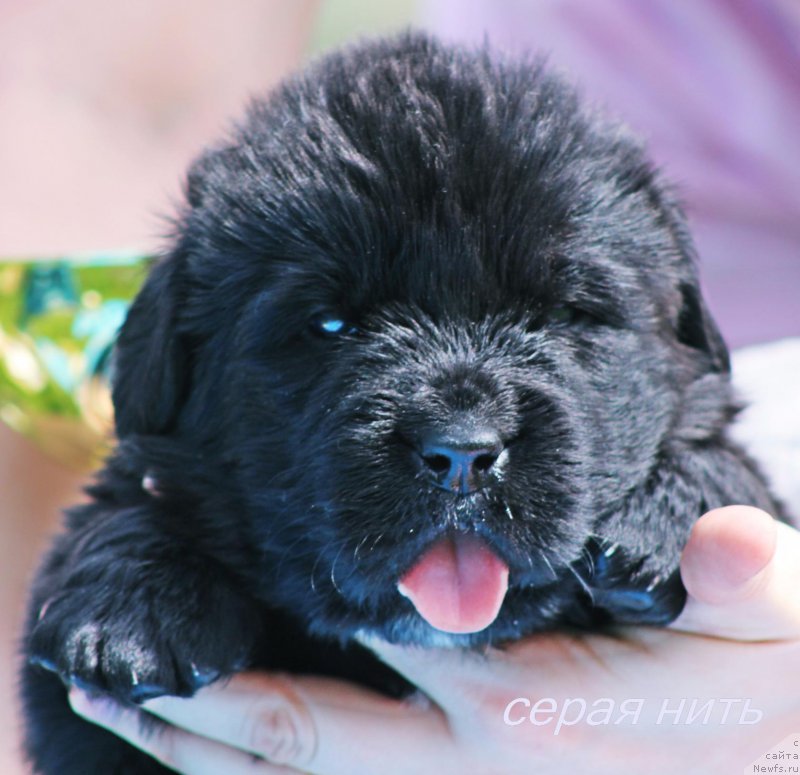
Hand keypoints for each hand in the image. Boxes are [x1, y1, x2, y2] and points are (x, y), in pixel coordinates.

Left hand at [70, 506, 799, 773]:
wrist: (773, 764)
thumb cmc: (764, 694)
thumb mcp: (779, 624)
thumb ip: (755, 581)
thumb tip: (737, 544)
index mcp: (522, 700)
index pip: (362, 630)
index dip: (275, 588)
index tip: (200, 533)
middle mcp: (469, 766)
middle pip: (294, 736)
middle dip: (190, 697)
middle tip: (103, 653)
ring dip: (198, 754)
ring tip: (114, 705)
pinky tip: (204, 765)